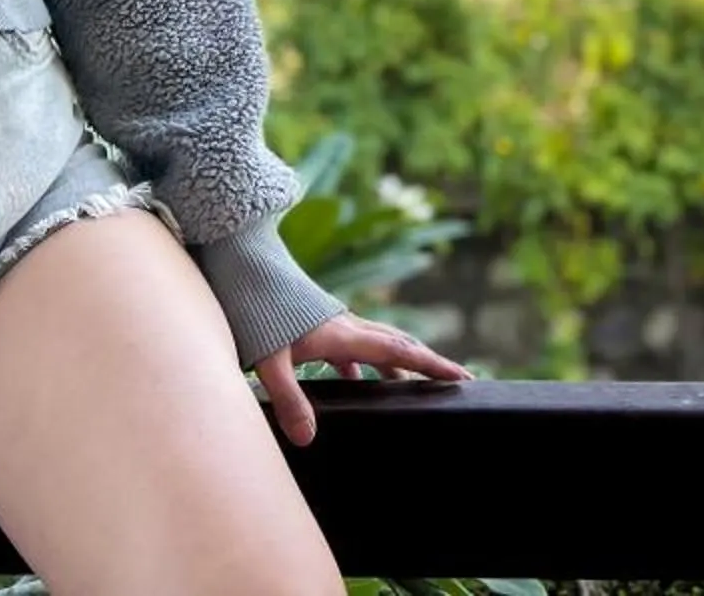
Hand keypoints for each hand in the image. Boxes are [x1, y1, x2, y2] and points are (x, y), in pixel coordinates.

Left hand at [253, 312, 471, 445]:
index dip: (431, 366)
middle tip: (456, 380)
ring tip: (409, 391)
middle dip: (427, 364)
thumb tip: (309, 438)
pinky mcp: (318, 325)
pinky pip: (352, 348)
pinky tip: (353, 382)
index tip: (463, 377)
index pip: (399, 353)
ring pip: (377, 346)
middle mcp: (346, 327)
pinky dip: (363, 366)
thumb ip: (288, 399)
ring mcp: (333, 324)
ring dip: (397, 366)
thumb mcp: (268, 361)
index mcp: (344, 335)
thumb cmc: (254, 310)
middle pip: (398, 346)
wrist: (240, 264)